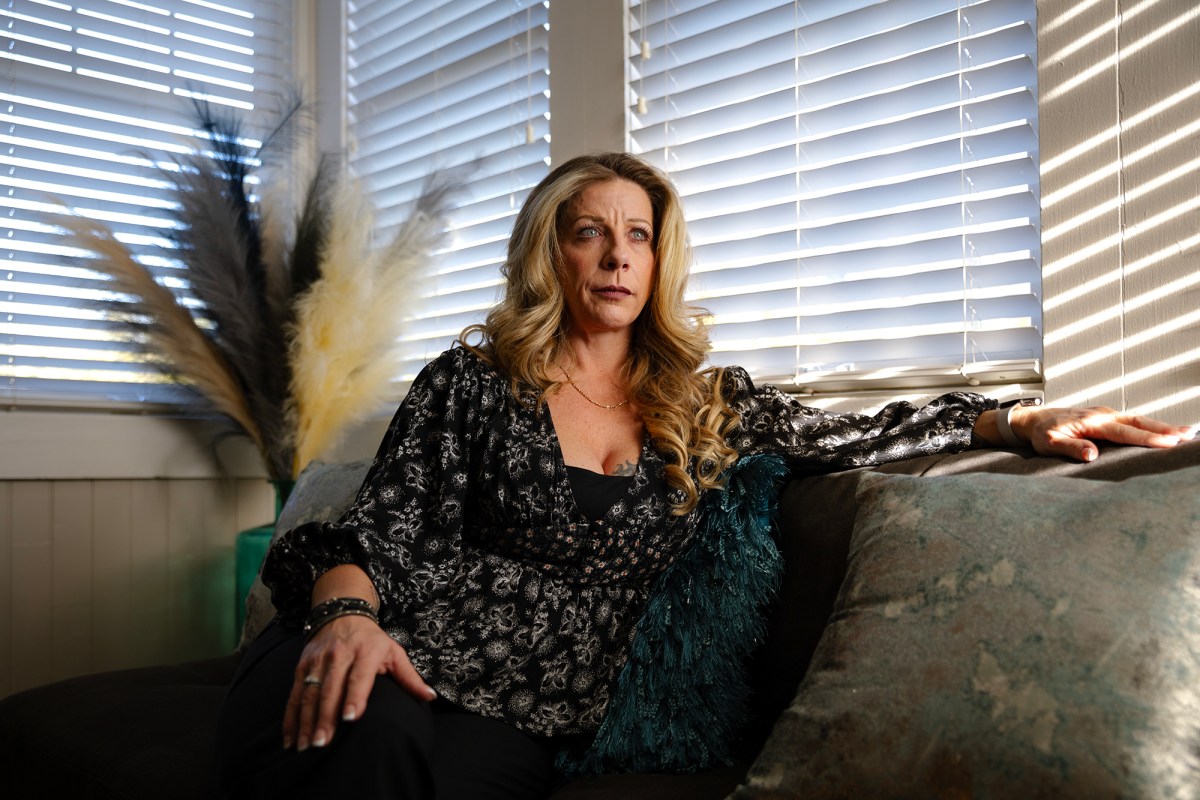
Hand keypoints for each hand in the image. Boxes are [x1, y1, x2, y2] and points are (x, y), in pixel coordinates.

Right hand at [282, 614, 435, 751]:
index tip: (350, 718)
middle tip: (322, 743)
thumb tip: (430, 697)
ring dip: (305, 721)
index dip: (354, 696)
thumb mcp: (394, 652)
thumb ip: (409, 677)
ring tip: (306, 746)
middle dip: (325, 717)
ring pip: (310, 693)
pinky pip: (295, 694)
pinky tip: (290, 739)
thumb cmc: (373, 641)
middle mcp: (339, 655)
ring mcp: (318, 661)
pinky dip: (290, 717)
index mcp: (365, 652)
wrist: (342, 614)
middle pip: (330, 688)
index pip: (359, 676)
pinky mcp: (302, 666)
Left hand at [1009, 405, 1195, 461]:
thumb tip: (1092, 454)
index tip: (1169, 442)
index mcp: (1092, 421)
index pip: (1125, 432)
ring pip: (1140, 420)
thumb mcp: (1049, 443)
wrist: (1034, 419)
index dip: (1148, 438)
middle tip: (1190, 435)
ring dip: (1163, 426)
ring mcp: (1107, 414)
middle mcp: (1103, 415)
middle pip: (1140, 422)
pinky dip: (1152, 426)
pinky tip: (1166, 433)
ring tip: (1188, 433)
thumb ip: (1070, 447)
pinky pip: (1134, 422)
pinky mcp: (1108, 418)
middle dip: (1165, 429)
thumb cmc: (1041, 433)